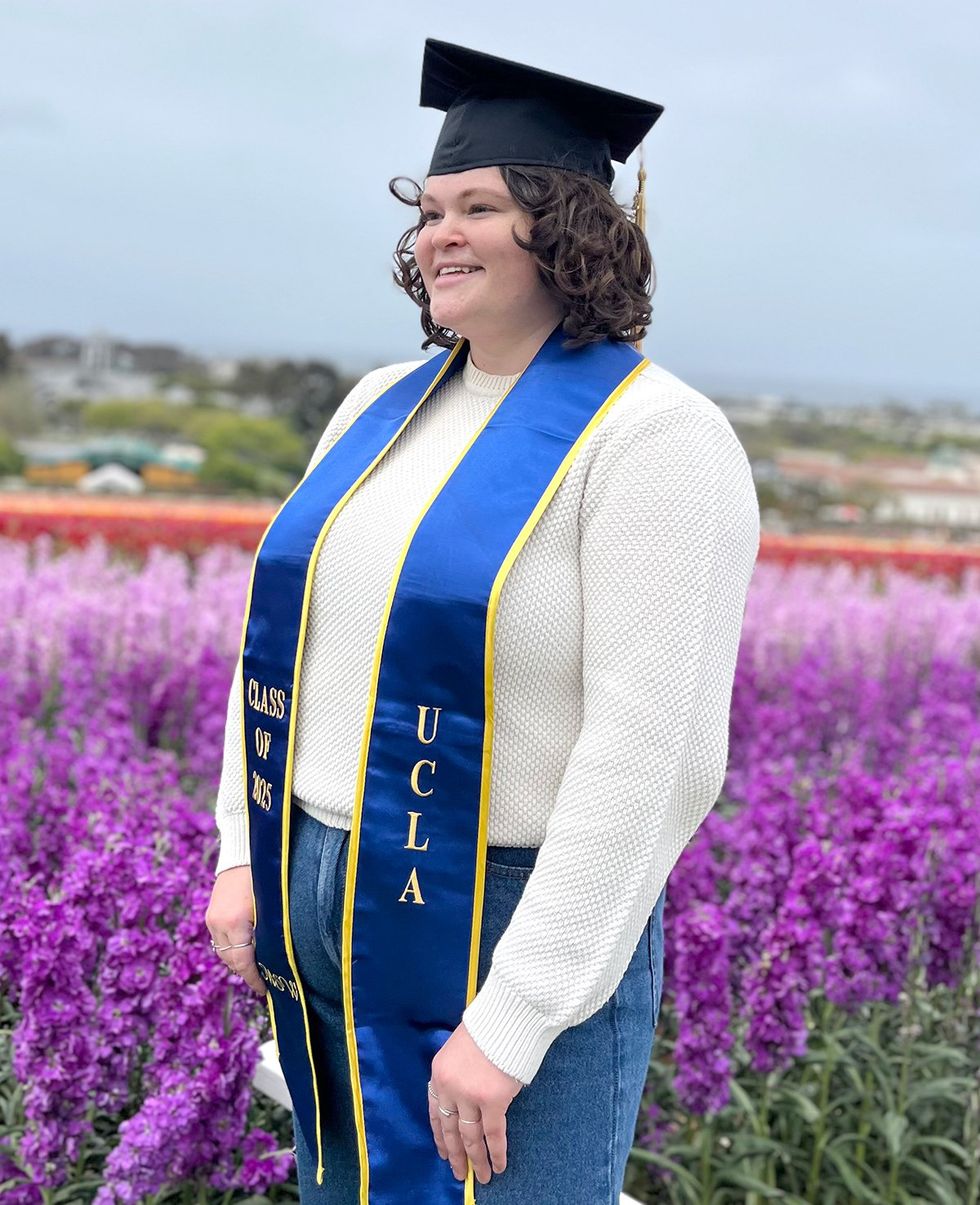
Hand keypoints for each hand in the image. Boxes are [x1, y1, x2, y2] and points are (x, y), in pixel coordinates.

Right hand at [205, 866, 265, 996]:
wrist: (245, 851)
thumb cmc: (265, 876)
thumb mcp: (272, 906)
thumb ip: (270, 932)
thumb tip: (274, 958)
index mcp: (235, 922)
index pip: (243, 962)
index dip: (254, 978)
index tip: (265, 989)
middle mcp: (219, 922)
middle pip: (231, 960)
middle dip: (246, 972)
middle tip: (264, 979)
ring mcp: (212, 917)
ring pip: (223, 951)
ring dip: (237, 960)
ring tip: (256, 965)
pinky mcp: (210, 912)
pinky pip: (219, 938)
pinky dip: (231, 946)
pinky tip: (246, 946)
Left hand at [428, 1021, 522, 1184]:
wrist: (507, 1016)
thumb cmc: (488, 1027)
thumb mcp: (460, 1049)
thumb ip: (459, 1073)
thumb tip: (467, 1097)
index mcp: (439, 1073)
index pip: (435, 1112)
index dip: (440, 1135)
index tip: (443, 1152)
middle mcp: (449, 1087)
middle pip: (450, 1129)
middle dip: (455, 1154)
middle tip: (459, 1173)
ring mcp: (469, 1096)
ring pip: (470, 1137)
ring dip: (476, 1159)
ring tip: (481, 1176)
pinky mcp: (492, 1100)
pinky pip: (493, 1134)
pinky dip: (496, 1152)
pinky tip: (499, 1165)